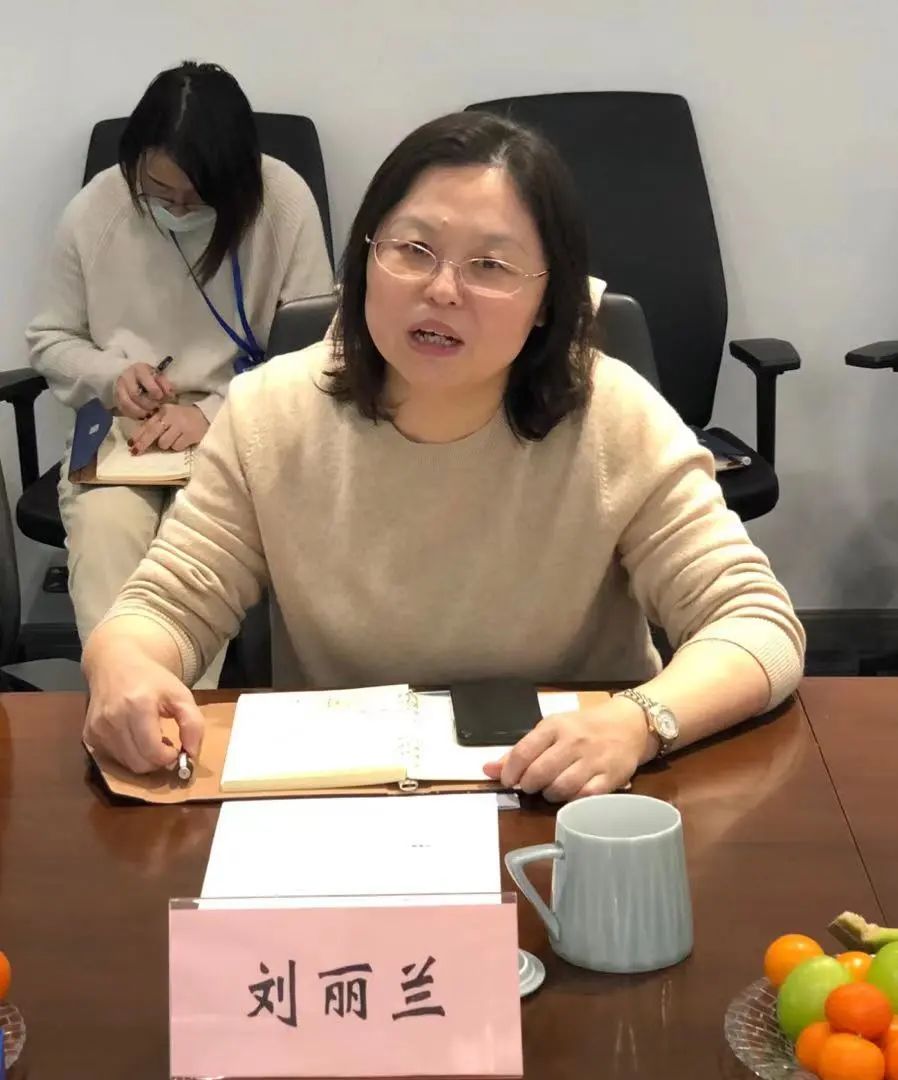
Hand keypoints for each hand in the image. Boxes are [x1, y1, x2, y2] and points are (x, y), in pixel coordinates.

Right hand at [83, 645, 203, 774]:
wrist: (115, 664)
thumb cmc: (152, 679)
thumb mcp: (181, 694)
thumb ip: (193, 723)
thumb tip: (192, 754)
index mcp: (138, 706)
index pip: (153, 752)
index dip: (169, 757)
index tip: (176, 748)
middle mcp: (113, 719)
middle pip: (139, 764)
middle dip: (157, 761)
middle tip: (165, 745)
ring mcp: (97, 728)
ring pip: (126, 764)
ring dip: (142, 758)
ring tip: (150, 738)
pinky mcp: (88, 734)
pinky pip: (112, 758)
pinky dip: (127, 754)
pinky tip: (133, 737)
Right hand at [114, 362, 174, 419]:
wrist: (134, 377)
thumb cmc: (150, 377)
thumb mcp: (158, 376)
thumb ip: (165, 384)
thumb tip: (170, 395)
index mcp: (138, 369)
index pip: (145, 380)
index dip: (154, 391)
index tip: (161, 397)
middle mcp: (126, 378)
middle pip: (135, 395)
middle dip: (148, 404)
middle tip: (155, 408)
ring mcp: (119, 388)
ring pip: (127, 404)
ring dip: (140, 411)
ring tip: (149, 413)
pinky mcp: (116, 399)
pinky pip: (123, 410)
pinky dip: (134, 415)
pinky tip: (142, 416)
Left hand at [130, 403, 208, 453]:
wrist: (205, 416)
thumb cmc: (183, 418)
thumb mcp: (168, 416)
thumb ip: (155, 424)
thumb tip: (137, 439)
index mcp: (163, 411)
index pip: (148, 424)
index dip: (138, 435)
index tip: (130, 444)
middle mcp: (171, 417)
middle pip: (152, 433)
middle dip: (143, 444)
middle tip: (135, 452)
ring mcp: (181, 426)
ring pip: (164, 443)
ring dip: (166, 445)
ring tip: (173, 440)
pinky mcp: (190, 435)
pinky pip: (176, 447)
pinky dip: (178, 446)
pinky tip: (182, 441)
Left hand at [482, 701, 648, 801]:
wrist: (629, 724)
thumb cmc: (583, 727)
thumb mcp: (550, 730)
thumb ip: (520, 751)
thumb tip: (487, 770)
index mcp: (554, 726)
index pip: (523, 752)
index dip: (510, 772)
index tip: (508, 780)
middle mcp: (573, 742)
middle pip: (539, 773)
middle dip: (528, 785)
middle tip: (530, 786)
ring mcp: (592, 760)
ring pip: (560, 787)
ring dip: (548, 795)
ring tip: (549, 790)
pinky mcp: (610, 777)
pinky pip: (584, 797)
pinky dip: (572, 801)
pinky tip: (570, 795)